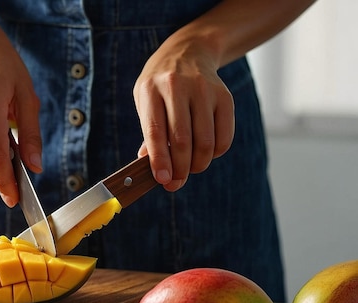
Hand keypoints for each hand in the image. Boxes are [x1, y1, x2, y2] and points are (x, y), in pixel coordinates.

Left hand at [133, 35, 234, 191]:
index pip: (155, 132)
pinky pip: (224, 136)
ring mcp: (204, 90)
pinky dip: (215, 154)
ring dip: (198, 165)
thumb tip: (151, 165)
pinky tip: (205, 153)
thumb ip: (149, 132)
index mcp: (151, 90)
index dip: (159, 160)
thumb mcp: (145, 101)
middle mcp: (178, 87)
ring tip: (190, 169)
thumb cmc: (160, 86)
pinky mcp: (224, 96)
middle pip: (182, 140)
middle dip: (179, 169)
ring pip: (205, 141)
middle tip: (175, 183)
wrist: (187, 52)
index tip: (163, 180)